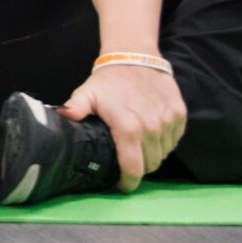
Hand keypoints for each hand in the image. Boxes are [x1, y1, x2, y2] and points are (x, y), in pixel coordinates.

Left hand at [62, 60, 185, 191]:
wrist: (135, 56)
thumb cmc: (109, 80)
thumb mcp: (86, 94)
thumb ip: (74, 109)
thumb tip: (62, 117)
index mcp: (128, 128)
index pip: (134, 169)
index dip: (128, 183)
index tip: (123, 186)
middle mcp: (152, 127)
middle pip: (150, 165)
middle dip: (139, 168)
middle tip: (128, 162)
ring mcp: (168, 121)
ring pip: (163, 154)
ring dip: (152, 155)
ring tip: (139, 147)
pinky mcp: (179, 114)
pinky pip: (174, 140)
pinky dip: (165, 142)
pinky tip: (152, 135)